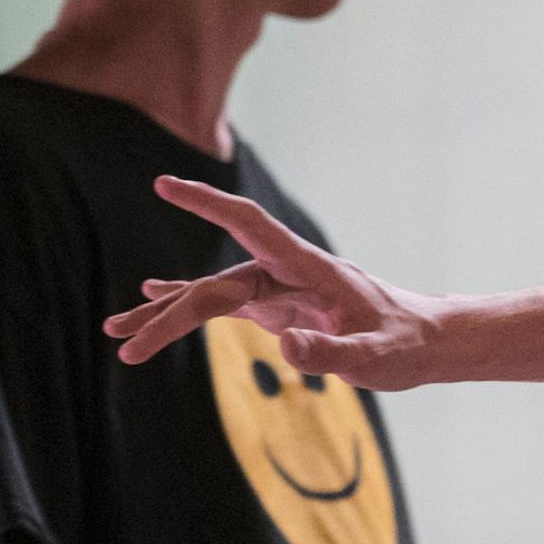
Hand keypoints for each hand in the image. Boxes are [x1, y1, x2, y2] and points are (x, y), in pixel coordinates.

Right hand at [102, 178, 441, 389]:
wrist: (426, 343)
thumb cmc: (405, 346)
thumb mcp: (375, 358)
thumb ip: (334, 353)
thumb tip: (287, 347)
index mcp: (310, 268)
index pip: (251, 224)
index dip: (208, 204)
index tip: (165, 184)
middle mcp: (288, 272)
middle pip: (218, 283)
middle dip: (170, 311)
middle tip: (124, 342)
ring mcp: (280, 289)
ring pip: (212, 294)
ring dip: (167, 313)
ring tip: (117, 333)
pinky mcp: (279, 308)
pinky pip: (224, 304)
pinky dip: (187, 307)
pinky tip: (151, 303)